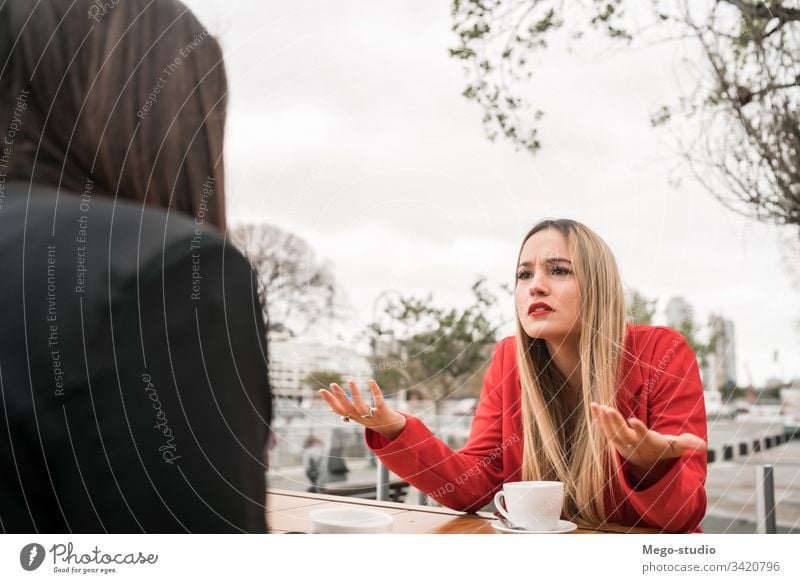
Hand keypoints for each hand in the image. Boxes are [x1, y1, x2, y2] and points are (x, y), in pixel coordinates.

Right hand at [319, 379, 406, 440]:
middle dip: (340, 397)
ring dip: (355, 394)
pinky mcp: (384, 413)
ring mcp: (373, 416)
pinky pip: (378, 402)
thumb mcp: (358, 417)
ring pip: (361, 406)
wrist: (394, 430)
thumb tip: (331, 409)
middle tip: (332, 384)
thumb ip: (346, 412)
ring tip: (350, 381)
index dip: (330, 401)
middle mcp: (362, 418)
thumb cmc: (374, 420)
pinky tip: (370, 381)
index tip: (321, 390)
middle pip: (348, 408)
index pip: (339, 410)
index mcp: (355, 417)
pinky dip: (375, 392)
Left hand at [590, 402, 706, 484]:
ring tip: (599, 406)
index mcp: (649, 444)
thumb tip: (703, 445)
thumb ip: (687, 444)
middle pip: (622, 435)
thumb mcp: (676, 448)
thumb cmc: (664, 451)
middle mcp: (633, 445)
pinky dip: (598, 418)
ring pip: (611, 432)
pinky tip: (593, 406)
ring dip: (604, 420)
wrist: (647, 465)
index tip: (632, 421)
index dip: (638, 430)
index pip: (642, 437)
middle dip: (615, 423)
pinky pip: (604, 429)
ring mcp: (621, 444)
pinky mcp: (614, 440)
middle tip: (608, 409)